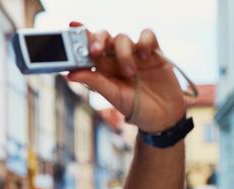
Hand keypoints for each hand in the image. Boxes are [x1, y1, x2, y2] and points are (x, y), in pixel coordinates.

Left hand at [66, 22, 185, 133]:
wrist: (164, 115)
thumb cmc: (136, 107)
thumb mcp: (114, 96)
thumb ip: (95, 82)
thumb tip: (69, 75)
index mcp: (103, 69)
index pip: (88, 49)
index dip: (80, 36)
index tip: (72, 28)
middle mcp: (116, 59)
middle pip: (104, 37)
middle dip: (97, 39)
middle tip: (95, 51)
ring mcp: (134, 54)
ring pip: (122, 38)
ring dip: (123, 53)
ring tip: (130, 73)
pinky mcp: (154, 52)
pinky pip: (147, 35)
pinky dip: (144, 42)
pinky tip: (146, 57)